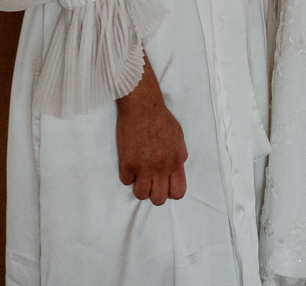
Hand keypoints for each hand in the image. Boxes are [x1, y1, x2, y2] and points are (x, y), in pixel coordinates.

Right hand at [116, 61, 187, 203]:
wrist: (142, 106)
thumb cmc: (161, 119)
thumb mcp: (178, 136)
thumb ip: (179, 154)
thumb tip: (178, 166)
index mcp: (176, 161)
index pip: (178, 192)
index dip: (171, 192)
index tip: (165, 185)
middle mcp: (161, 168)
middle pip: (158, 199)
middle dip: (155, 193)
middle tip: (151, 181)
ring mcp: (143, 167)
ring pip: (140, 195)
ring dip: (140, 187)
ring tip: (140, 175)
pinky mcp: (127, 163)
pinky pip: (126, 181)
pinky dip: (128, 175)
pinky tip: (130, 164)